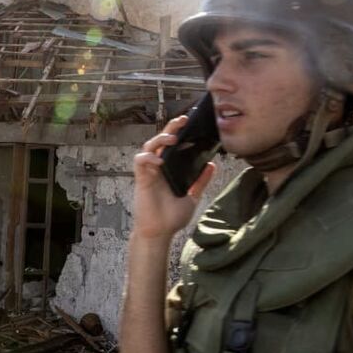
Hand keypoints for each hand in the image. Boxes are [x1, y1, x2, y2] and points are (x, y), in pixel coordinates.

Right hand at [131, 115, 216, 241]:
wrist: (160, 233)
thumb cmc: (171, 217)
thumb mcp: (192, 197)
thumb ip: (200, 181)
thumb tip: (212, 164)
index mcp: (169, 169)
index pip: (172, 145)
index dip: (179, 133)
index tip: (191, 123)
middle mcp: (158, 167)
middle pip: (161, 141)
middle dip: (170, 128)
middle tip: (183, 120)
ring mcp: (149, 172)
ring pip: (149, 147)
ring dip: (159, 139)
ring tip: (172, 138)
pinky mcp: (141, 179)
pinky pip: (140, 161)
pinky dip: (148, 157)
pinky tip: (159, 160)